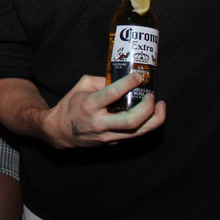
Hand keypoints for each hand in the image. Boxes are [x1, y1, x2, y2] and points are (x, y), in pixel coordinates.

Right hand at [41, 72, 166, 148]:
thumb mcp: (81, 86)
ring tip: (160, 106)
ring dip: (154, 119)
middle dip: (147, 107)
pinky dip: (145, 124)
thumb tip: (122, 77)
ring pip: (138, 132)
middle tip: (152, 95)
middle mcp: (100, 123)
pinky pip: (133, 135)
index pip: (113, 94)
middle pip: (131, 120)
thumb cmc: (71, 105)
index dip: (128, 83)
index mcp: (90, 105)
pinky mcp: (112, 143)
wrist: (59, 131)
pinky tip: (150, 115)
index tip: (138, 76)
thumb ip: (101, 81)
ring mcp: (107, 136)